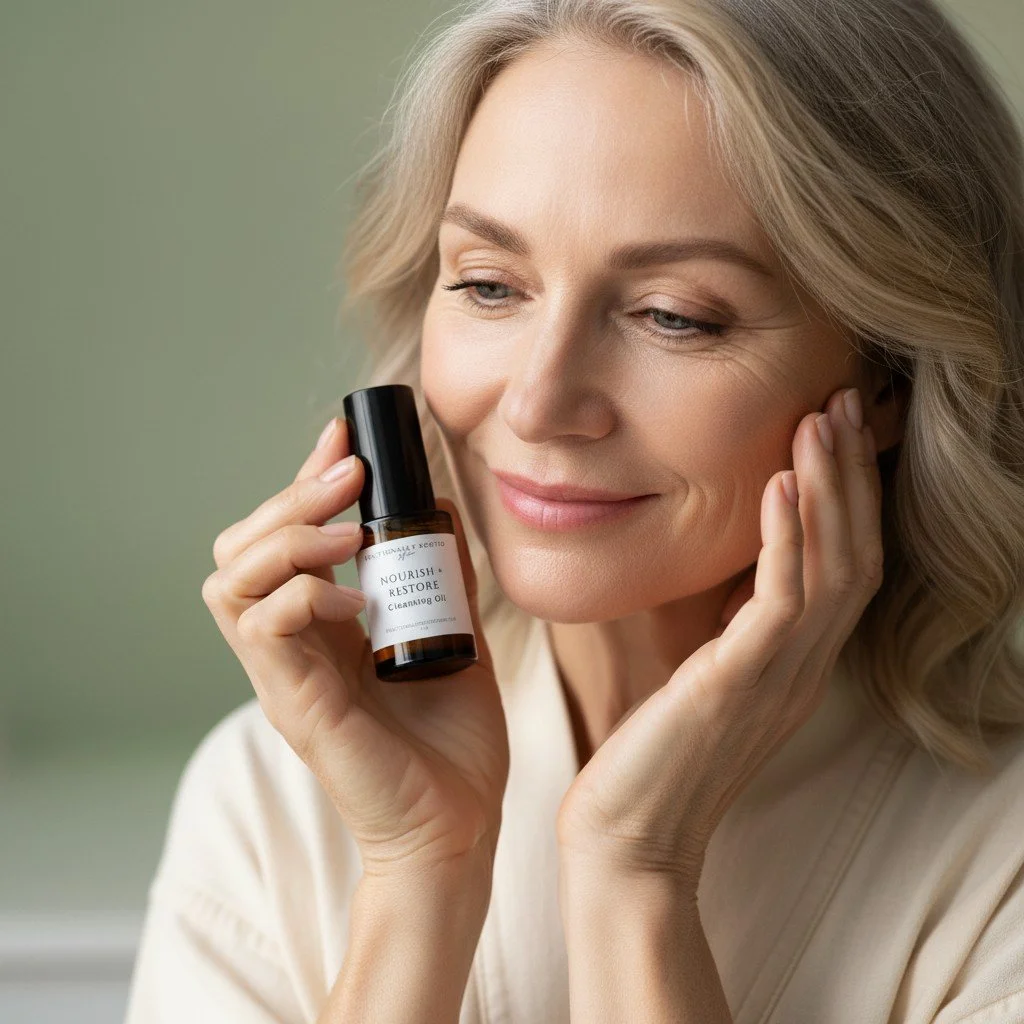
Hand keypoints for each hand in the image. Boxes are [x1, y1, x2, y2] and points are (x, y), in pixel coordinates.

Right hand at [201, 417, 509, 878]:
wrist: (458, 820)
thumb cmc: (451, 738)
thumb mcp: (452, 631)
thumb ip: (442, 572)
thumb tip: (441, 503)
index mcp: (321, 623)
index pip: (283, 534)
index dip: (303, 479)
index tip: (343, 438)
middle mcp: (290, 643)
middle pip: (239, 546)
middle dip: (288, 496)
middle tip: (347, 475)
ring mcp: (283, 673)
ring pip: (229, 579)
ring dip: (287, 538)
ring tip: (347, 535)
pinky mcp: (293, 703)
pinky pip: (261, 628)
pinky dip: (300, 596)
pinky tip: (354, 600)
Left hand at [554, 387, 882, 888]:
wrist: (629, 837)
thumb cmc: (654, 756)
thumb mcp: (703, 678)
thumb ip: (728, 630)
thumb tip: (728, 573)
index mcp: (796, 664)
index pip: (846, 565)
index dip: (848, 495)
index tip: (832, 428)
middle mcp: (803, 668)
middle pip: (855, 554)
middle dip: (850, 474)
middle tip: (843, 401)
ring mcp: (778, 679)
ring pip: (830, 568)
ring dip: (827, 489)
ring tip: (819, 420)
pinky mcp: (738, 687)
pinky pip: (780, 603)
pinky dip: (785, 539)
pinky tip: (777, 485)